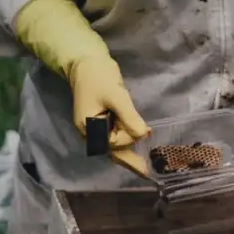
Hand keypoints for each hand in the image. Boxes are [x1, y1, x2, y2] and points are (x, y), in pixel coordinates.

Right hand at [66, 54, 152, 177]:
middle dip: (128, 160)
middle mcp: (90, 132)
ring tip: (143, 165)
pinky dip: (124, 140)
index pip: (112, 142)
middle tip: (147, 173)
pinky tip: (134, 145)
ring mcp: (94, 127)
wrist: (86, 61)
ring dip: (127, 150)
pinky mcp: (100, 120)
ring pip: (113, 144)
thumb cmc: (99, 77)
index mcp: (88, 127)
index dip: (129, 138)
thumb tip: (143, 135)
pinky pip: (113, 135)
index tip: (146, 131)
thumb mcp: (117, 96)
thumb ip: (129, 117)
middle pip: (111, 150)